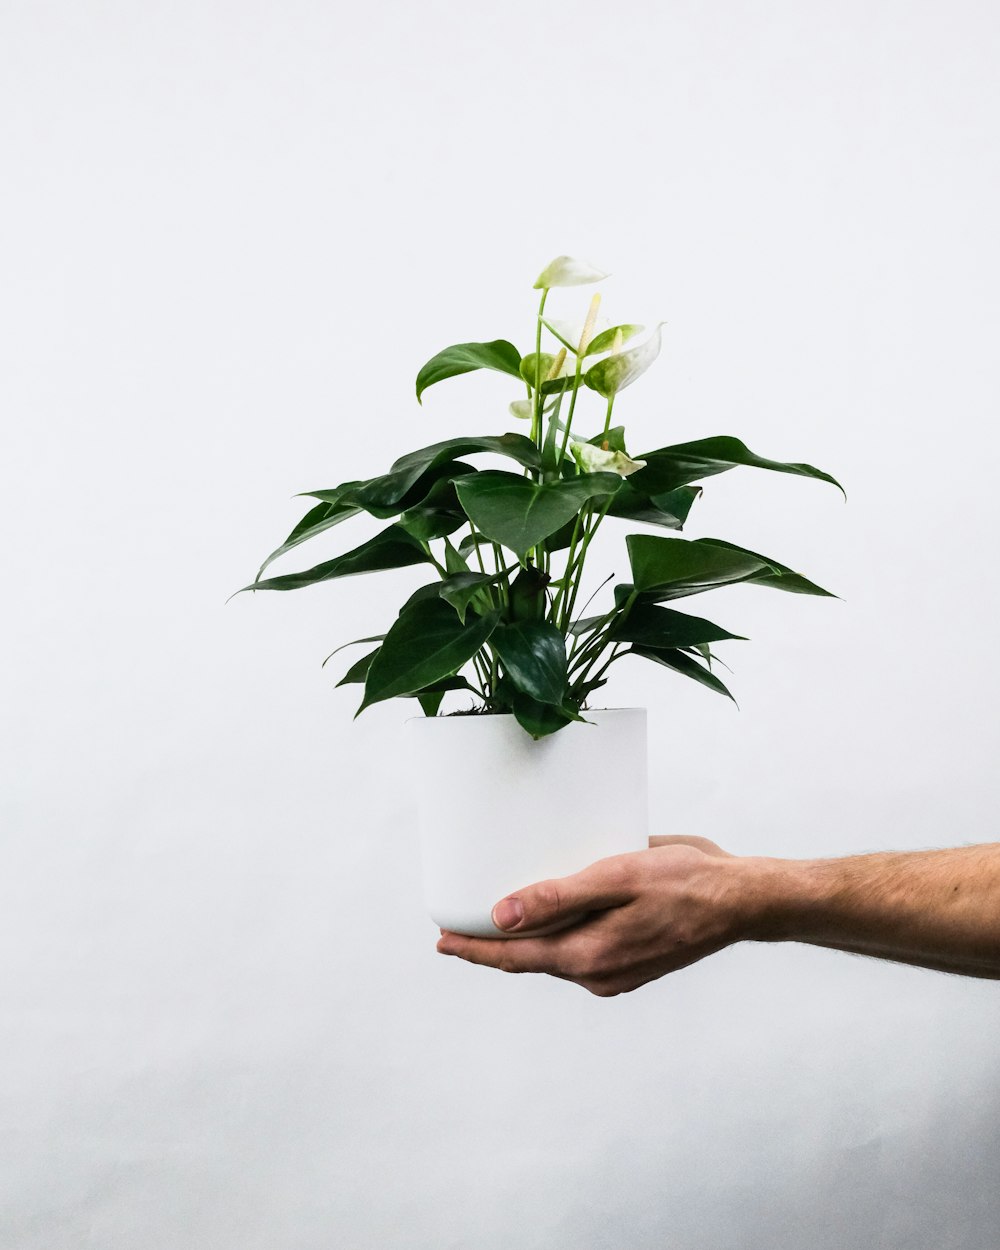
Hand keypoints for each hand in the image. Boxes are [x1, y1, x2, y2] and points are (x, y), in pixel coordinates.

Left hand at [436, 836, 755, 995]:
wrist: (741, 902)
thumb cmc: (684, 882)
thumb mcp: (617, 878)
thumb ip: (558, 898)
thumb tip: (501, 916)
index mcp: (588, 956)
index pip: (513, 957)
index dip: (474, 949)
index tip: (440, 941)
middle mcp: (597, 974)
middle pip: (530, 959)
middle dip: (493, 945)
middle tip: (458, 927)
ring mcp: (616, 973)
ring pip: (556, 955)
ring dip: (528, 938)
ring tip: (500, 913)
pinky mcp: (631, 962)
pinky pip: (581, 950)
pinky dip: (559, 934)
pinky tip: (555, 910)